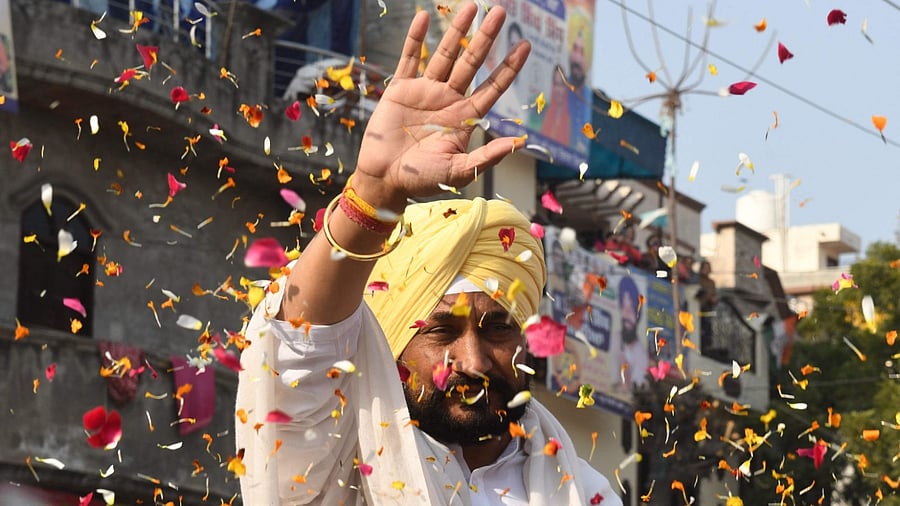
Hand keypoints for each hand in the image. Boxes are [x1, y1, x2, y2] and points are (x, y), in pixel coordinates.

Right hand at [353, 3, 530, 209]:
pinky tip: (423, 17)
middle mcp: (448, 100)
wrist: (385, 179)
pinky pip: (410, 58)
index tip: (524, 45)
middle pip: (472, 62)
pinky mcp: (401, 89)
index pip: (492, 87)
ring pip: (445, 55)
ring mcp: (425, 92)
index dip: (508, 67)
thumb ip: (487, 157)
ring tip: (470, 8)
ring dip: (456, 31)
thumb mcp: (459, 171)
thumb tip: (520, 143)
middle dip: (485, 38)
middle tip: (499, 12)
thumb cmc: (422, 180)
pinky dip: (415, 38)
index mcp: (465, 118)